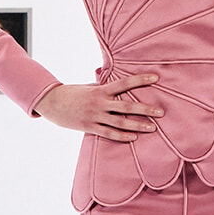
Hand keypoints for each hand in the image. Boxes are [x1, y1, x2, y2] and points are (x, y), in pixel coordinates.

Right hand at [35, 74, 163, 142]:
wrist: (52, 103)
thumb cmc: (72, 92)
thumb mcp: (89, 85)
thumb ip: (102, 84)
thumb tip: (112, 77)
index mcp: (101, 89)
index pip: (124, 83)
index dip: (140, 80)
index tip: (155, 79)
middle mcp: (100, 102)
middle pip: (127, 106)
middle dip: (145, 109)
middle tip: (161, 112)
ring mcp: (95, 116)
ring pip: (120, 122)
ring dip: (138, 125)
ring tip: (152, 127)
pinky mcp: (90, 127)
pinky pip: (109, 133)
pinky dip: (122, 136)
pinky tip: (134, 137)